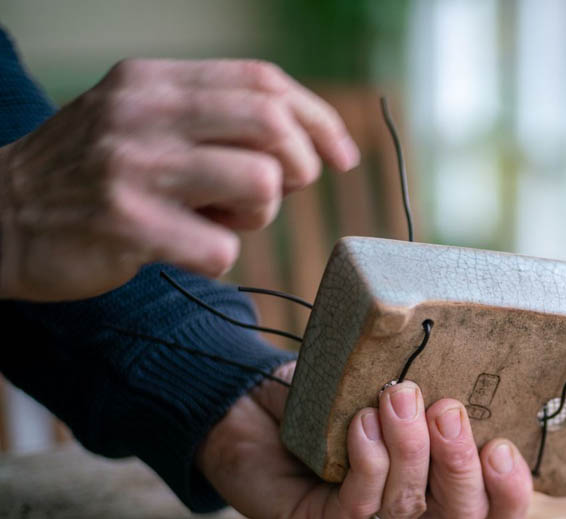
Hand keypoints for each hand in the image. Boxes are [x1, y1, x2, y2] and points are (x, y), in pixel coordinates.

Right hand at [0, 58, 359, 301]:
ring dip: (258, 216)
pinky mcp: (128, 225)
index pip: (264, 81)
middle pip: (273, 126)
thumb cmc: (88, 172)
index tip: (343, 156)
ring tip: (217, 220)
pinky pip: (223, 248)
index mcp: (153, 80)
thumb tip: (308, 142)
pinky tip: (183, 250)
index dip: (318, 119)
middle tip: (275, 194)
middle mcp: (144, 113)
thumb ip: (211, 115)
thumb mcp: (139, 117)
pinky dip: (218, 257)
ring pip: (260, 185)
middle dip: (298, 167)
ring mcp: (134, 168)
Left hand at [197, 362, 533, 518]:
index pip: (496, 511)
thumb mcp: (388, 381)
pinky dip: (366, 465)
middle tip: (447, 412)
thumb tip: (468, 354)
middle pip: (461, 515)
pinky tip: (360, 426)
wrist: (248, 403)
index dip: (511, 491)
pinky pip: (358, 509)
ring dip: (407, 450)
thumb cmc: (328, 393)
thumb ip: (429, 389)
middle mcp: (413, 515)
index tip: (502, 446)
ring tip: (395, 398)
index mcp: (442, 484)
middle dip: (460, 463)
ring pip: (408, 508)